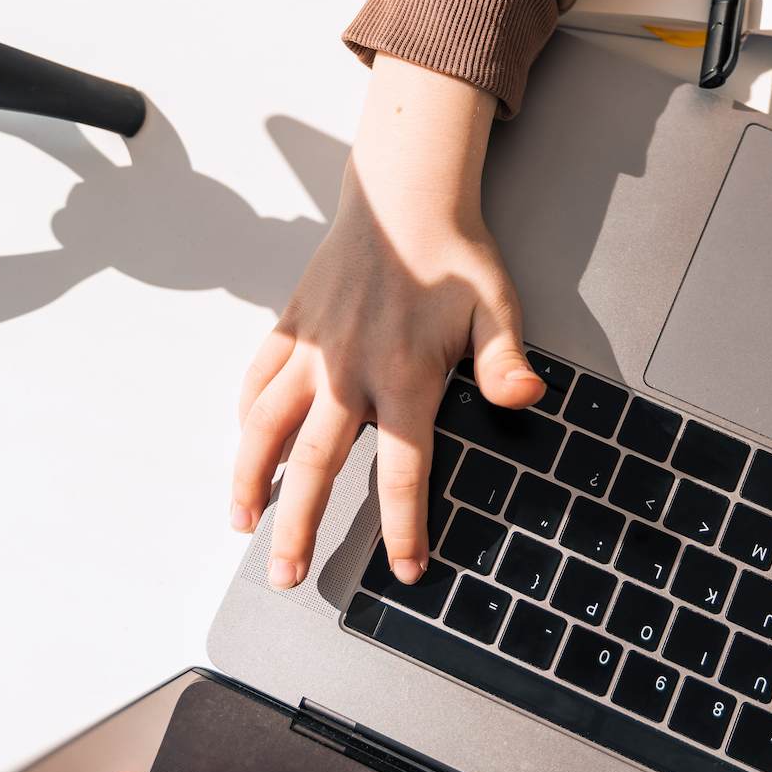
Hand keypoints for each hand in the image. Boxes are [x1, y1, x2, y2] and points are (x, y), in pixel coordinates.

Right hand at [230, 56, 543, 588]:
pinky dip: (246, 415)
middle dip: (301, 528)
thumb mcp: (496, 306)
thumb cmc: (454, 255)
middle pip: (317, 464)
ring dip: (252, 478)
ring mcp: (313, 349)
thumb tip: (526, 398)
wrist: (405, 194)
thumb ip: (504, 360)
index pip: (402, 469)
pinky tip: (246, 445)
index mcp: (403, 375)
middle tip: (288, 576)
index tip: (404, 571)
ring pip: (266, 426)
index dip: (404, 526)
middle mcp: (349, 370)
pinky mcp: (292, 326)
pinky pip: (257, 378)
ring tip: (244, 522)